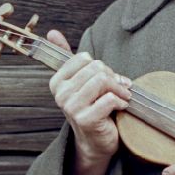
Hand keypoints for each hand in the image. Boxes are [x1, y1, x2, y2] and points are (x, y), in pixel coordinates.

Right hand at [47, 30, 131, 174]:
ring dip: (120, 89)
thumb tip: (51, 32)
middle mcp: (61, 94)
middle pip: (96, 68)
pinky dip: (121, 101)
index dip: (101, 66)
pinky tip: (122, 107)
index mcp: (57, 81)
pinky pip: (109, 98)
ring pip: (102, 80)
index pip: (84, 58)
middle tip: (119, 87)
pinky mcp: (85, 119)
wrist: (97, 141)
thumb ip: (68, 58)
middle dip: (113, 77)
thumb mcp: (81, 81)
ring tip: (123, 96)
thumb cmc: (93, 107)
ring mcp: (71, 107)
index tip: (108, 77)